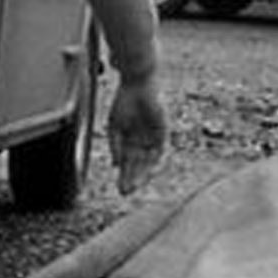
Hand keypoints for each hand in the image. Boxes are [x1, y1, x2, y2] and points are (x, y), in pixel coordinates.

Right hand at [105, 74, 165, 194]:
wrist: (137, 84)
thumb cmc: (124, 102)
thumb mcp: (115, 126)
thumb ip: (115, 145)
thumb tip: (115, 165)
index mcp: (130, 140)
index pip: (128, 164)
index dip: (124, 177)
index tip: (120, 189)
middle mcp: (142, 141)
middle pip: (138, 166)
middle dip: (132, 179)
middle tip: (125, 193)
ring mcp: (153, 137)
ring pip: (148, 162)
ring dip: (142, 175)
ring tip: (135, 186)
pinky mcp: (162, 131)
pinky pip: (159, 150)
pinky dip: (153, 161)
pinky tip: (147, 172)